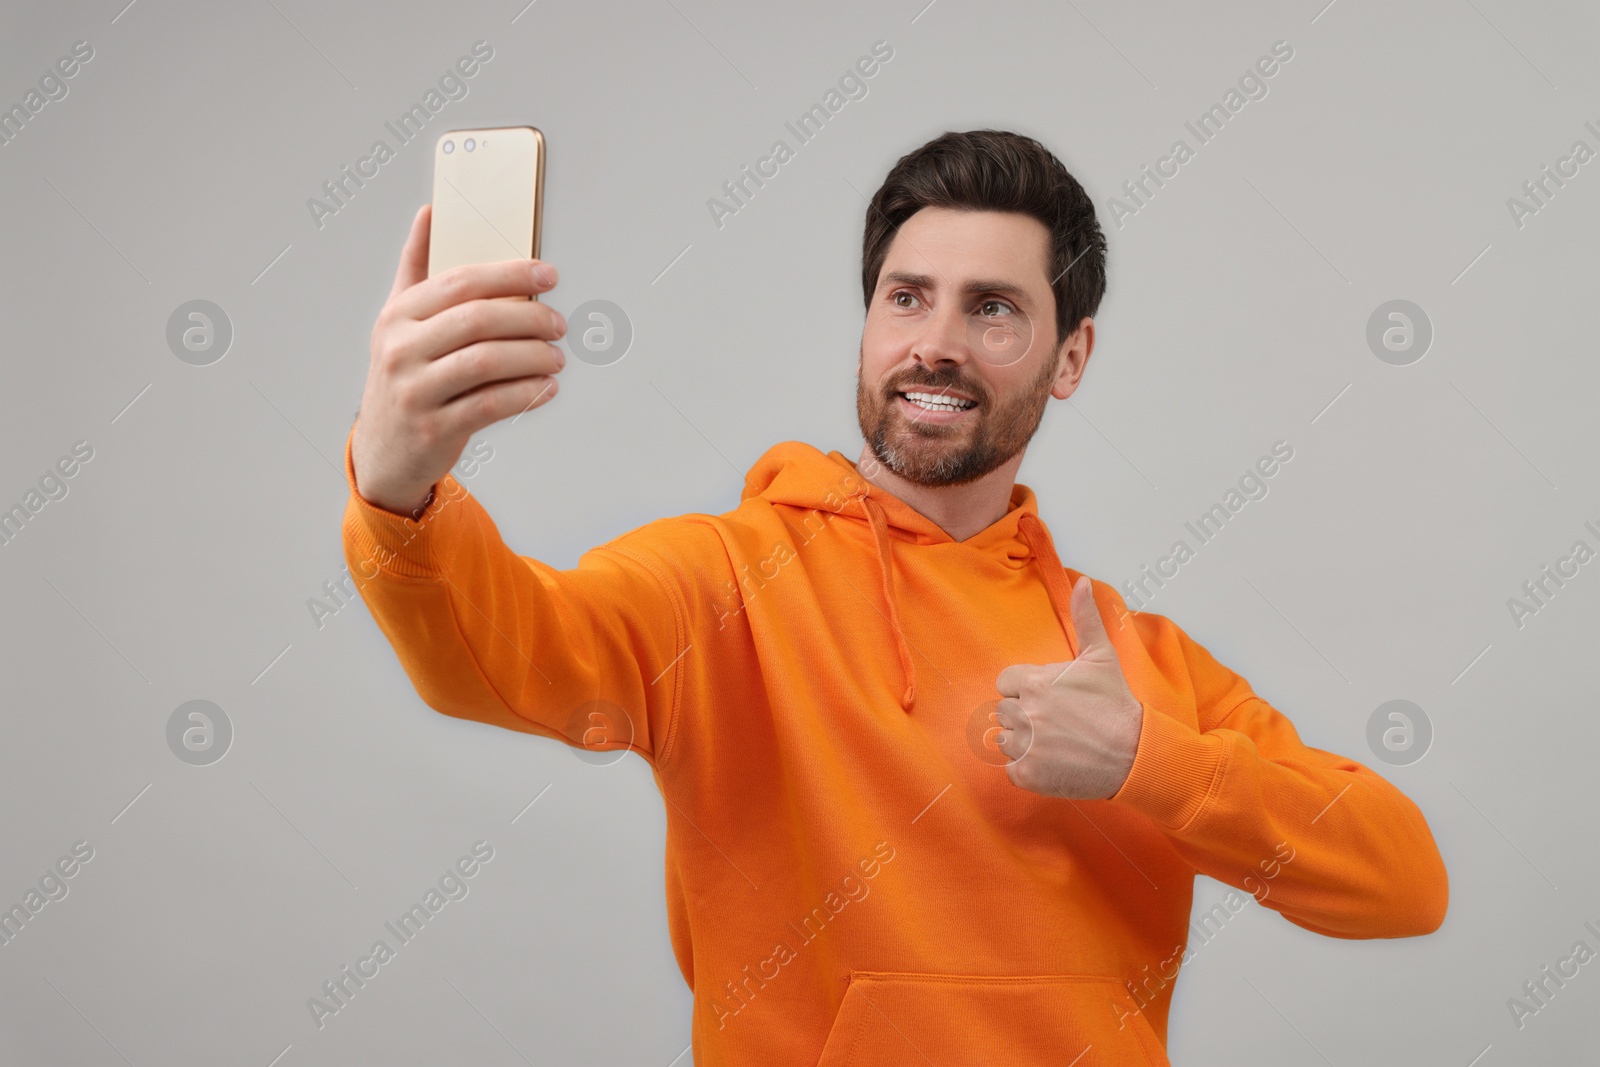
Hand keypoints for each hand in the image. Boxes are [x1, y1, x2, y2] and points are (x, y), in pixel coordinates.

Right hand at [350, 204, 565, 515]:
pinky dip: (526, 394)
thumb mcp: (399, 321)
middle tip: (559, 323)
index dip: (510, 274)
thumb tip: (431, 212)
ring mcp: (415, 391)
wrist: (383, 450)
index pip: (460, 282)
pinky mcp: (435, 428)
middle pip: (478, 319)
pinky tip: (547, 388)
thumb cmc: (403, 377)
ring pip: (487, 362)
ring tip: (557, 357)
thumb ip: (416, 267)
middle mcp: (401, 349)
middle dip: (529, 317)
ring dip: (533, 357)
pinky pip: (491, 404)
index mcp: (398, 315)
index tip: (548, 274)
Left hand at [993, 575, 1144, 799]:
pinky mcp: (1027, 775)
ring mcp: (1024, 745)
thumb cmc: (1116, 704)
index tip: (1050, 699)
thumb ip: (1085, 618)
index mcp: (1034, 682)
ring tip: (1057, 743)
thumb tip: (1083, 583)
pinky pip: (1011, 770)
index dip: (1025, 690)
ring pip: (1005, 741)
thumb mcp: (1101, 656)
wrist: (1135, 754)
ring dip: (1024, 743)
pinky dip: (1028, 770)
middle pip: (1004, 712)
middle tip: (1059, 723)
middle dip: (1025, 716)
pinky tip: (1054, 762)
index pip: (1005, 683)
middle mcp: (1025, 712)